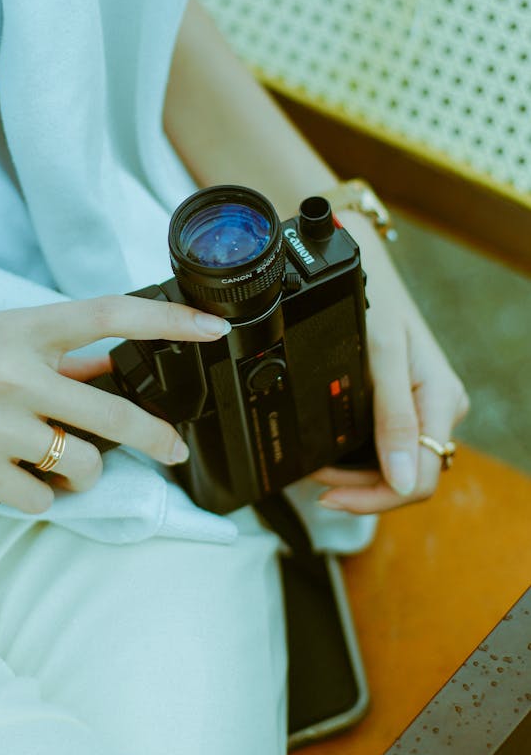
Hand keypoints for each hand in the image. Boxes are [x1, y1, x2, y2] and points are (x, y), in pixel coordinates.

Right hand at [0, 297, 229, 513]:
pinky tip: (17, 482)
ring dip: (83, 476)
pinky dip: (40, 498)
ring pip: (82, 466)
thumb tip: (110, 371)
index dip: (170, 321)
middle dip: (157, 438)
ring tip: (57, 467)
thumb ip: (53, 357)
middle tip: (173, 450)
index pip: (111, 315)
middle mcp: (13, 372)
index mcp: (22, 328)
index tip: (213, 327)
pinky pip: (39, 499)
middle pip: (114, 413)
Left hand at [313, 213, 469, 513]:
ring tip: (316, 466)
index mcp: (440, 398)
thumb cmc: (372, 295)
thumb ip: (393, 418)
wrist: (357, 257)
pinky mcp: (401, 400)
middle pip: (406, 476)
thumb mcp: (381, 354)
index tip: (330, 496)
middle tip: (314, 480)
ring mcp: (419, 405)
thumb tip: (402, 479)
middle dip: (359, 488)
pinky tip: (329, 451)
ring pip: (393, 464)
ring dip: (354, 474)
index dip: (376, 498)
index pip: (421, 477)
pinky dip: (354, 454)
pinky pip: (384, 443)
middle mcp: (436, 406)